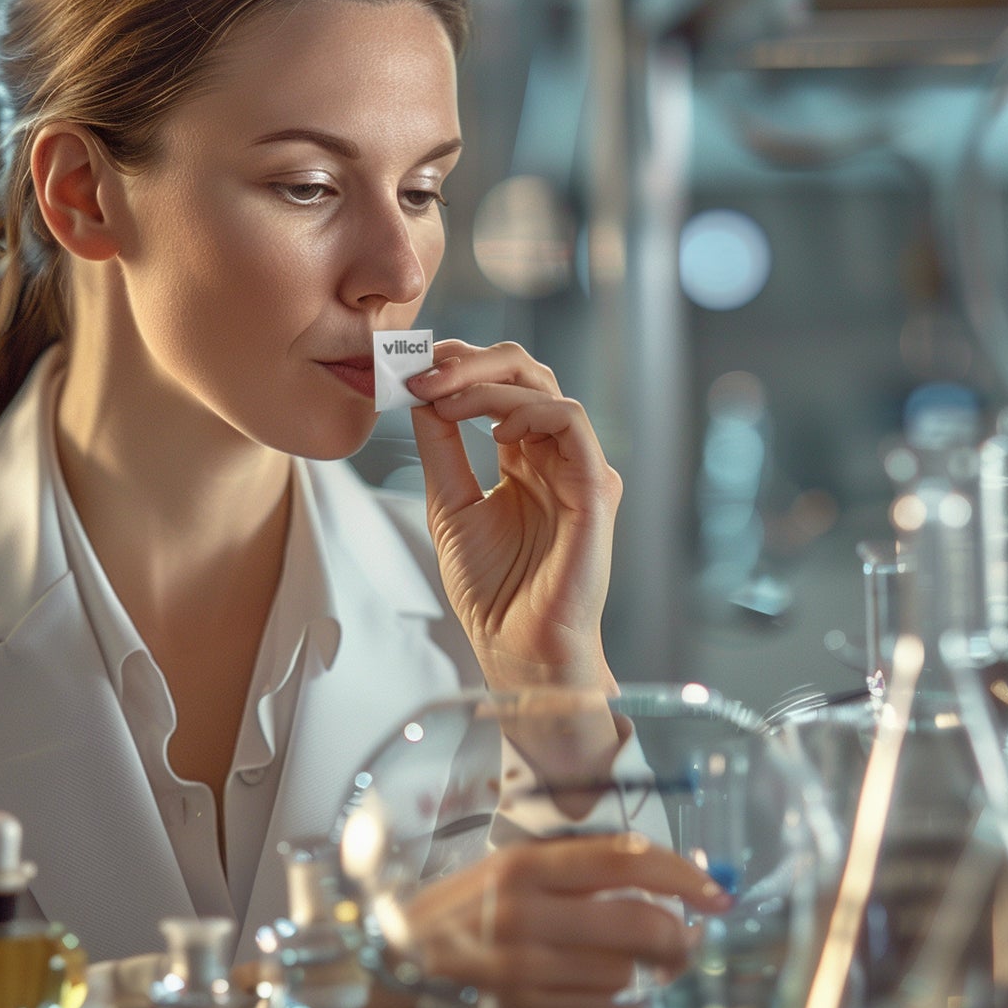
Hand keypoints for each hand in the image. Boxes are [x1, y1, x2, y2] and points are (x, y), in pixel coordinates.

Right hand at [397, 833, 727, 1007]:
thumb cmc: (459, 918)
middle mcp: (523, 913)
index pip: (625, 858)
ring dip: (652, 977)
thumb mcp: (503, 874)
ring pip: (626, 974)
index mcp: (523, 866)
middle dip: (679, 937)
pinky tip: (624, 1006)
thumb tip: (659, 881)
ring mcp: (521, 971)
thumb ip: (571, 872)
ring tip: (651, 973)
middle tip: (687, 942)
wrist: (390, 970)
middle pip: (638, 921)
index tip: (716, 892)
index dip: (683, 874)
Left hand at [405, 340, 620, 690]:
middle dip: (470, 361)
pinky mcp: (596, 486)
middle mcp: (554, 455)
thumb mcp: (449, 504)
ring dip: (487, 382)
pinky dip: (528, 410)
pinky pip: (571, 421)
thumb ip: (441, 448)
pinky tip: (492, 428)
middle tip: (424, 369)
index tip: (411, 367)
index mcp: (525, 458)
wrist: (514, 645)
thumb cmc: (490, 589)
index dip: (458, 367)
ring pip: (545, 388)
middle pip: (524, 375)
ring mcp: (578, 468)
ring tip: (441, 395)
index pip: (498, 388)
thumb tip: (422, 392)